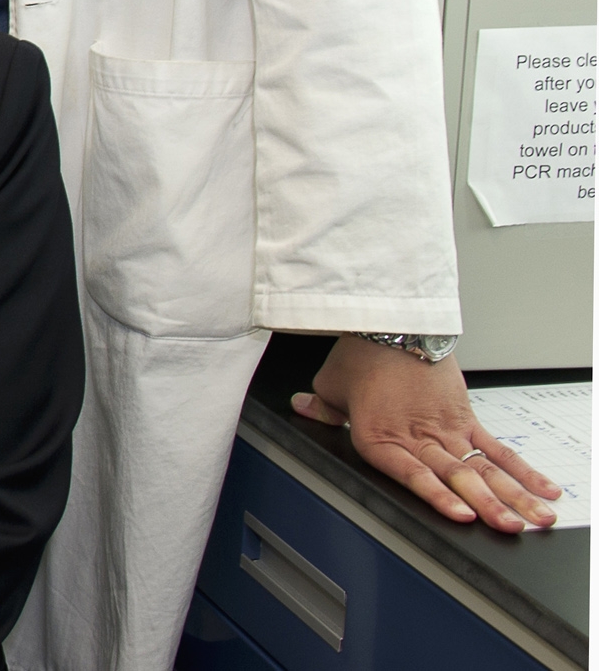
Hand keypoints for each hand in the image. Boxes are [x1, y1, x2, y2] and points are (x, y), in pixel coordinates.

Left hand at [295, 334, 560, 530]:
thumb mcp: (331, 383)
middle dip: (488, 505)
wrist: (392, 319)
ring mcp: (447, 429)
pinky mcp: (465, 418)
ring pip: (484, 468)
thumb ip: (320, 407)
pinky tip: (543, 489)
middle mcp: (418, 437)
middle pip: (458, 476)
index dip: (440, 496)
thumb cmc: (362, 351)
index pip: (413, 474)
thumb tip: (303, 410)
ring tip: (536, 518)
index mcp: (381, 437)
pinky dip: (522, 470)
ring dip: (512, 495)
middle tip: (510, 528)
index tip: (463, 516)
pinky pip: (497, 448)